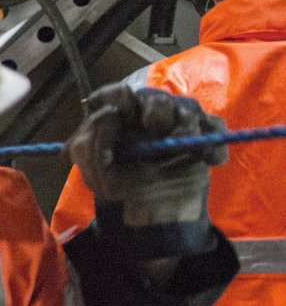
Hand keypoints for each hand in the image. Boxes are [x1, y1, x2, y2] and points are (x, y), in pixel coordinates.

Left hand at [65, 85, 225, 255]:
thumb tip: (109, 114)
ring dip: (185, 128)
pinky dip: (214, 142)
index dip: (118, 97)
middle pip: (153, 95)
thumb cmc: (122, 187)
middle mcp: (146, 113)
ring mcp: (176, 121)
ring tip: (177, 154)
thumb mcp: (97, 173)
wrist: (155, 211)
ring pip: (187, 106)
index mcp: (116, 118)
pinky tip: (208, 160)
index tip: (123, 111)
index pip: (114, 94)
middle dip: (156, 110)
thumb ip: (90, 144)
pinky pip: (215, 126)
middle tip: (156, 129)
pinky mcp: (202, 132)